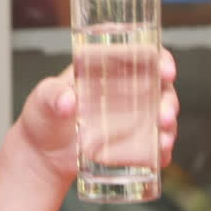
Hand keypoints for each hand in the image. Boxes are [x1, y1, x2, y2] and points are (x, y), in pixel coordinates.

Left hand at [16, 47, 178, 183]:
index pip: (140, 54)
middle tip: (164, 114)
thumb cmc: (43, 117)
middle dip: (168, 99)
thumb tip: (67, 100)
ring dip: (169, 126)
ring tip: (163, 139)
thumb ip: (50, 94)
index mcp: (106, 69)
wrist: (42, 155)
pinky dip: (162, 150)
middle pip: (159, 86)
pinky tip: (160, 156)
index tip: (165, 69)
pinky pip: (155, 145)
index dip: (159, 58)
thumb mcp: (41, 99)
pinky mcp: (132, 143)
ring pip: (162, 115)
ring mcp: (131, 118)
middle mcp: (125, 91)